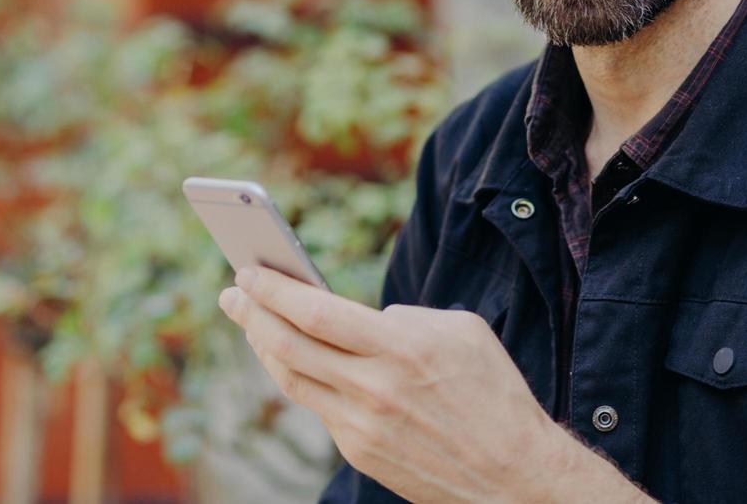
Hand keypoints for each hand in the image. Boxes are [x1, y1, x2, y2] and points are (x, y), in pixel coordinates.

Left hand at [219, 266, 644, 502]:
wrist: (514, 475)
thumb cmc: (495, 392)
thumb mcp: (461, 331)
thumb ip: (405, 319)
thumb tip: (364, 320)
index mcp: (400, 348)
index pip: (315, 313)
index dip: (274, 290)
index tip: (249, 272)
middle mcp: (373, 389)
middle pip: (288, 347)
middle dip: (252, 315)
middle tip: (232, 294)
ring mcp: (362, 427)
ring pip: (293, 381)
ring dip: (264, 348)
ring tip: (251, 323)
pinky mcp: (361, 454)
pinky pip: (321, 408)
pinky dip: (304, 378)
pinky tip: (295, 361)